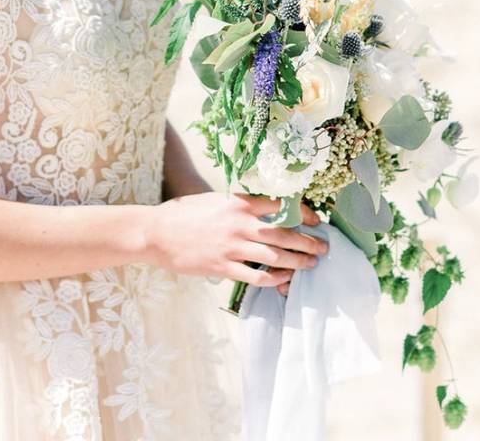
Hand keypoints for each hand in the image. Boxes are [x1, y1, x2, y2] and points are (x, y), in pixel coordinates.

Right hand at [146, 192, 327, 287]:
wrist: (156, 233)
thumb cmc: (183, 214)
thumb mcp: (214, 199)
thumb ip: (238, 204)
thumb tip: (263, 209)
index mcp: (238, 203)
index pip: (280, 206)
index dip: (303, 213)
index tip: (316, 220)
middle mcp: (239, 224)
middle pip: (284, 233)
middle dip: (308, 241)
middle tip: (323, 247)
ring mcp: (231, 247)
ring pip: (275, 256)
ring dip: (297, 261)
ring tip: (310, 264)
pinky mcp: (223, 267)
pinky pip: (256, 276)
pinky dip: (274, 278)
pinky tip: (284, 279)